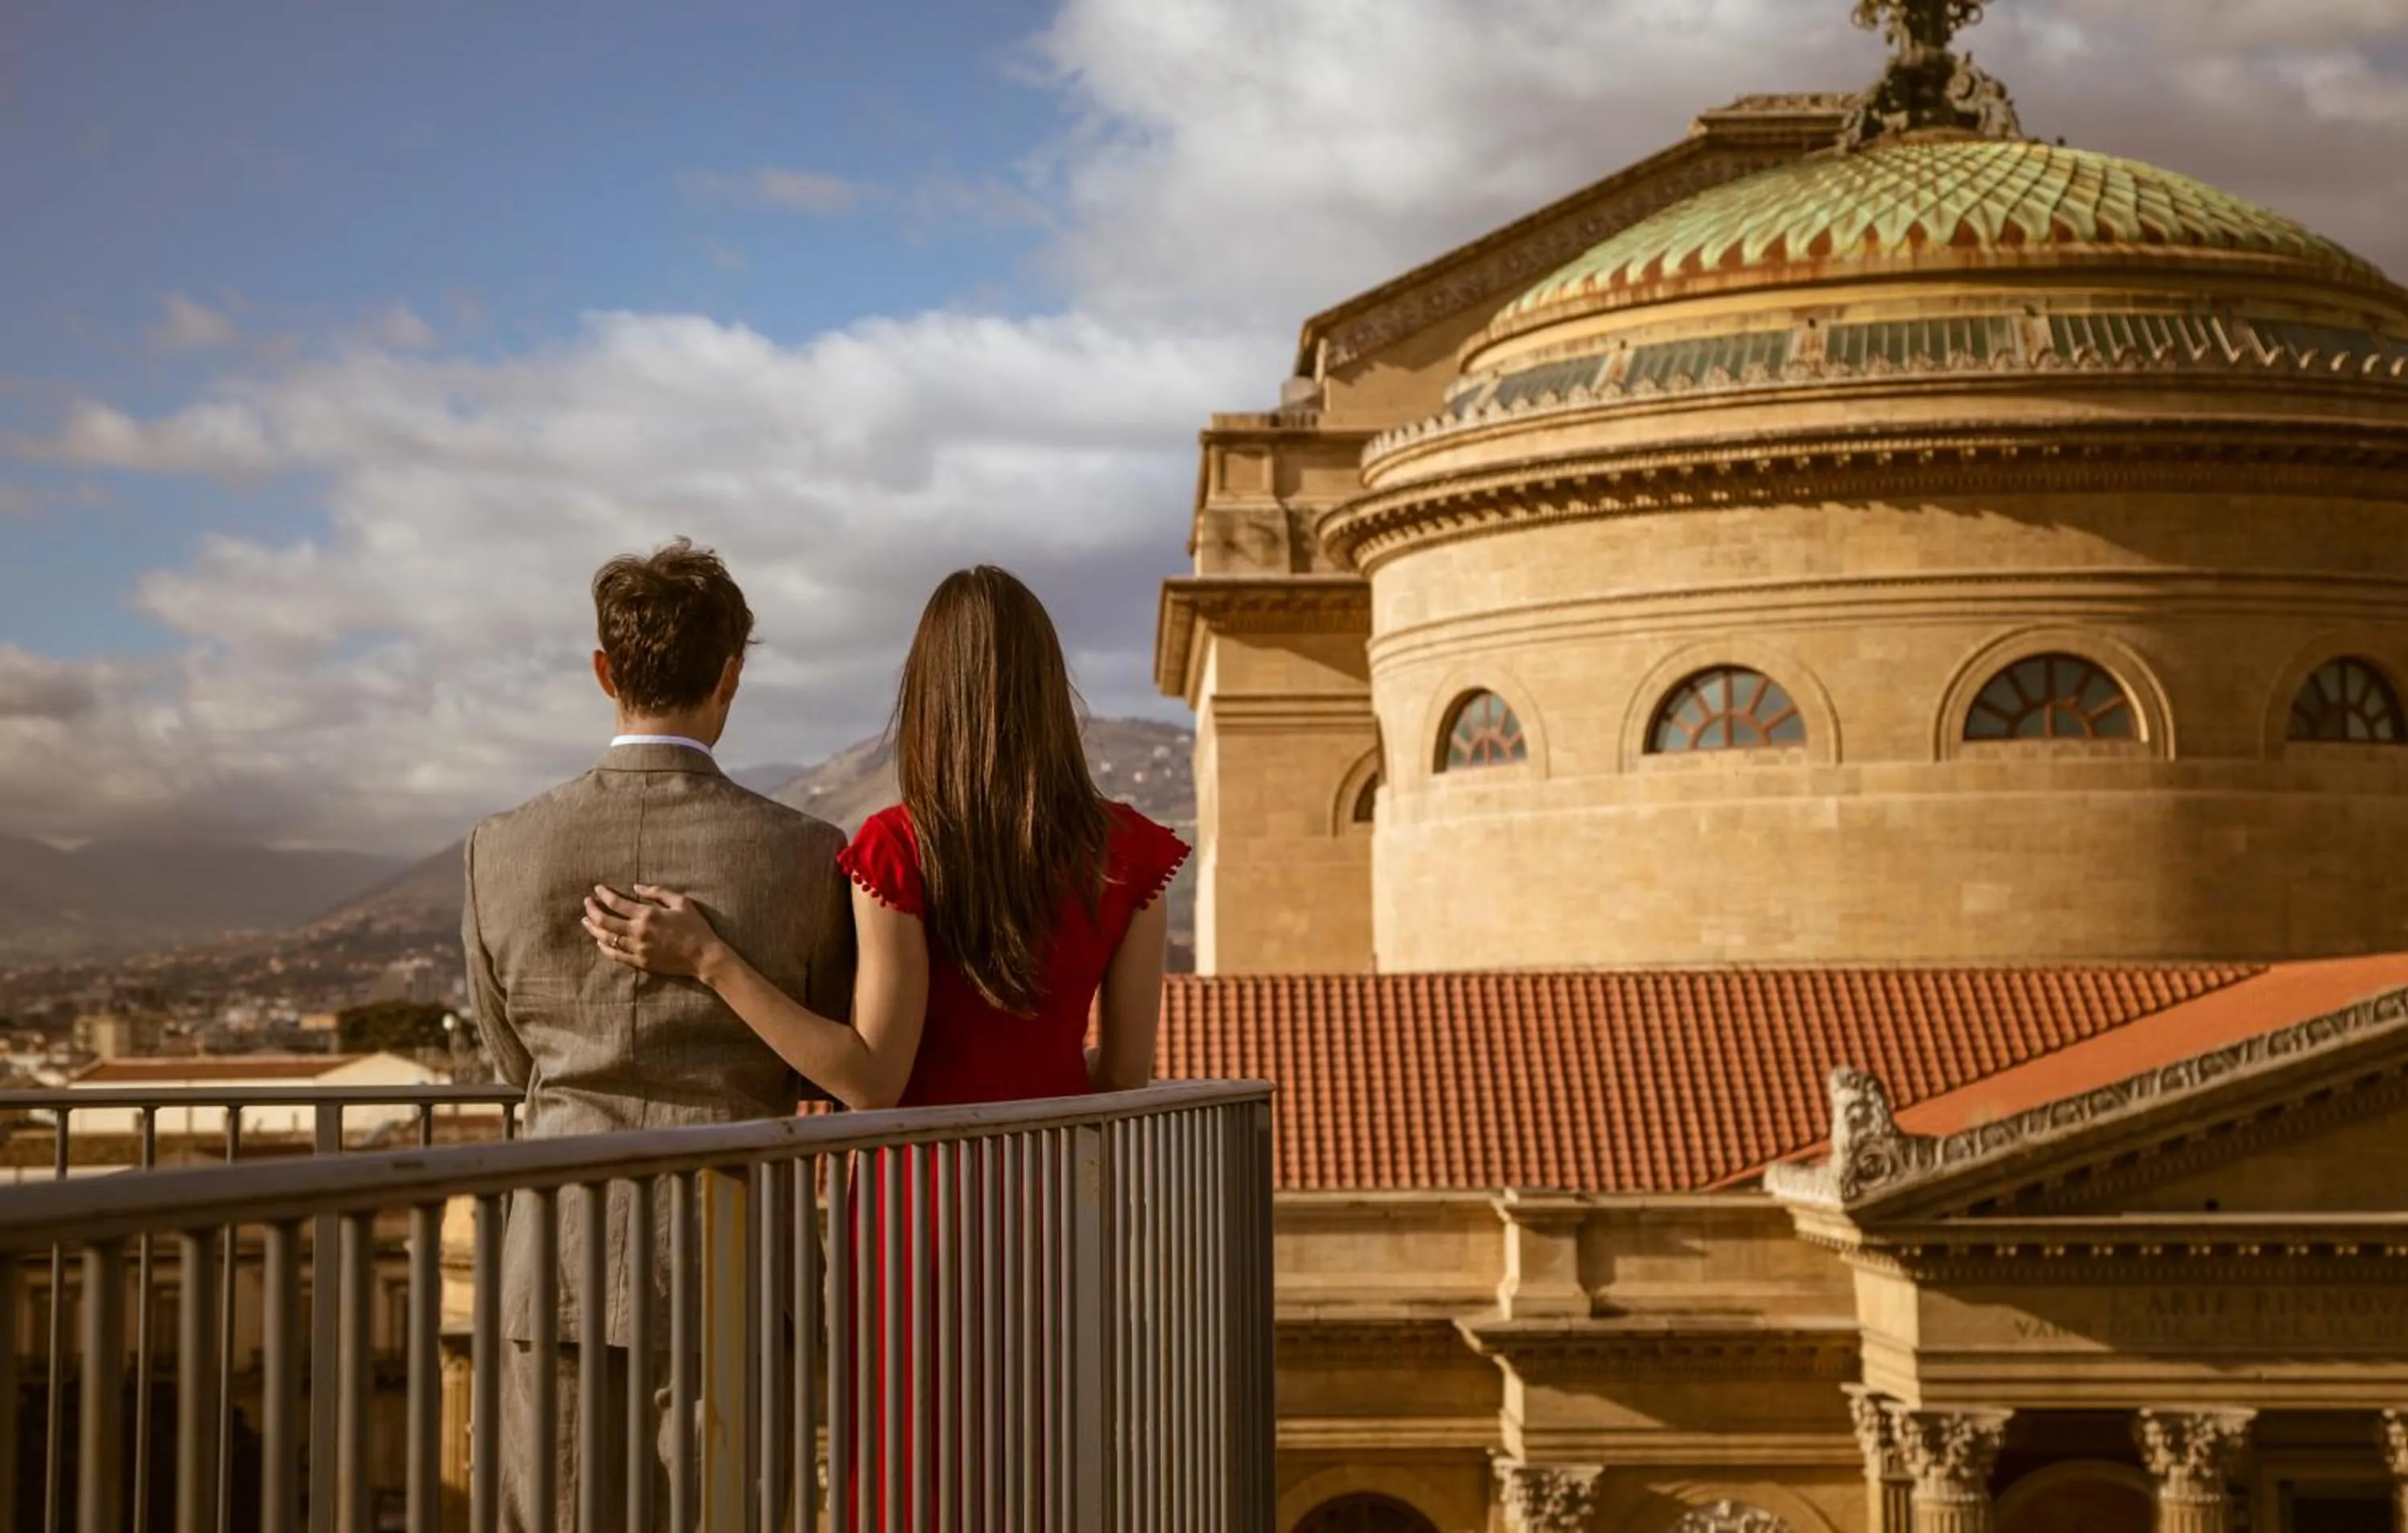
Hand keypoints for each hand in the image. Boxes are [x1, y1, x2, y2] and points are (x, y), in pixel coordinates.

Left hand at [582, 885, 723, 979]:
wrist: (704, 956)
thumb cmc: (696, 926)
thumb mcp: (681, 902)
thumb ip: (658, 892)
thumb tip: (636, 886)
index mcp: (648, 914)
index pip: (617, 903)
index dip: (604, 894)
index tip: (597, 889)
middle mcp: (638, 932)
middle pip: (605, 920)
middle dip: (592, 910)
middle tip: (586, 903)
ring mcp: (637, 949)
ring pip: (607, 938)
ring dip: (594, 928)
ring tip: (586, 921)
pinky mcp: (640, 962)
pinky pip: (616, 955)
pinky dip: (604, 948)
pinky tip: (600, 941)